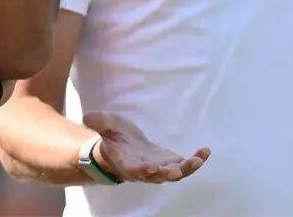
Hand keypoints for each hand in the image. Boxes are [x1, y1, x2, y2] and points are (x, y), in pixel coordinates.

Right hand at [83, 111, 209, 183]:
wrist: (123, 146)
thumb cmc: (112, 137)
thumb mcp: (105, 126)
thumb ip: (99, 122)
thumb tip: (86, 117)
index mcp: (126, 163)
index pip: (133, 171)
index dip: (141, 170)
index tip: (148, 167)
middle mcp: (144, 171)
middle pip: (157, 177)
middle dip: (168, 174)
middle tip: (177, 170)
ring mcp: (158, 169)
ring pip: (174, 174)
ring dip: (187, 169)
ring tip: (199, 159)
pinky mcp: (169, 163)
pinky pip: (184, 166)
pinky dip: (195, 160)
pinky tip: (205, 151)